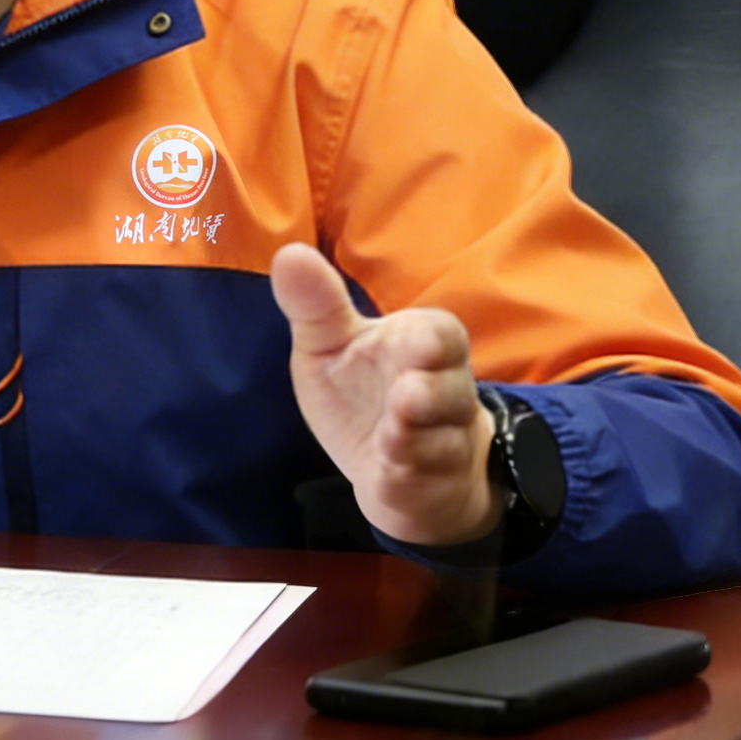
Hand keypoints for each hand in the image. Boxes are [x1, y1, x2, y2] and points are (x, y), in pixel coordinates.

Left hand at [269, 242, 499, 548]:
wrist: (398, 471)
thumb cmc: (364, 393)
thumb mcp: (331, 346)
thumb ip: (316, 304)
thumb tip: (288, 254)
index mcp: (423, 348)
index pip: (442, 335)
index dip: (430, 341)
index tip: (415, 342)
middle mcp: (443, 394)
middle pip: (452, 388)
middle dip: (432, 391)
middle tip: (407, 393)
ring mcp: (442, 442)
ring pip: (445, 439)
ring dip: (418, 436)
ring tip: (394, 431)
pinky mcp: (430, 485)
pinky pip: (426, 478)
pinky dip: (408, 472)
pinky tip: (389, 463)